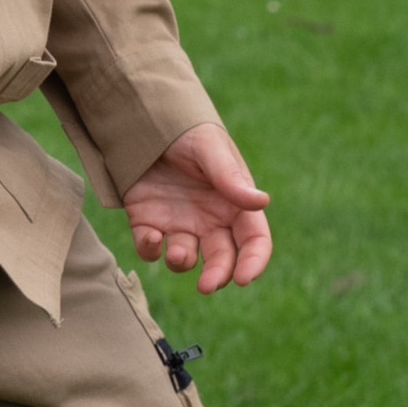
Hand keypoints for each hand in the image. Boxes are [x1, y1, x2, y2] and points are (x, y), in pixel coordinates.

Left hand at [122, 123, 271, 293]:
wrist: (145, 120)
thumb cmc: (187, 132)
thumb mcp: (209, 148)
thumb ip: (229, 177)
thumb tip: (262, 202)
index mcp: (234, 203)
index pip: (254, 240)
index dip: (254, 261)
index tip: (244, 278)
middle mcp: (210, 220)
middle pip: (222, 258)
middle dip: (217, 276)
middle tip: (207, 286)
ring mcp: (179, 224)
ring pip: (186, 259)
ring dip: (182, 263)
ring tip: (177, 253)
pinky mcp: (148, 223)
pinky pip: (150, 248)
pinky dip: (149, 249)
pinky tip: (150, 237)